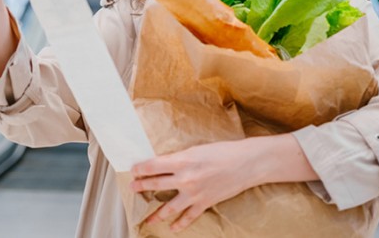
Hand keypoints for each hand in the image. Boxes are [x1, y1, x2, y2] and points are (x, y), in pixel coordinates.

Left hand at [130, 140, 254, 231]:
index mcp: (182, 160)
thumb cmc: (223, 151)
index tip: (133, 170)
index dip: (140, 168)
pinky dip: (179, 224)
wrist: (246, 163)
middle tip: (132, 188)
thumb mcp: (196, 149)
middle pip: (156, 184)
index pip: (153, 166)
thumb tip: (165, 164)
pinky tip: (172, 228)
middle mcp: (185, 178)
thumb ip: (180, 158)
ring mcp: (194, 193)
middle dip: (142, 186)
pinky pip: (188, 217)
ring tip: (147, 218)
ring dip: (156, 213)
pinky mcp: (204, 203)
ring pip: (169, 207)